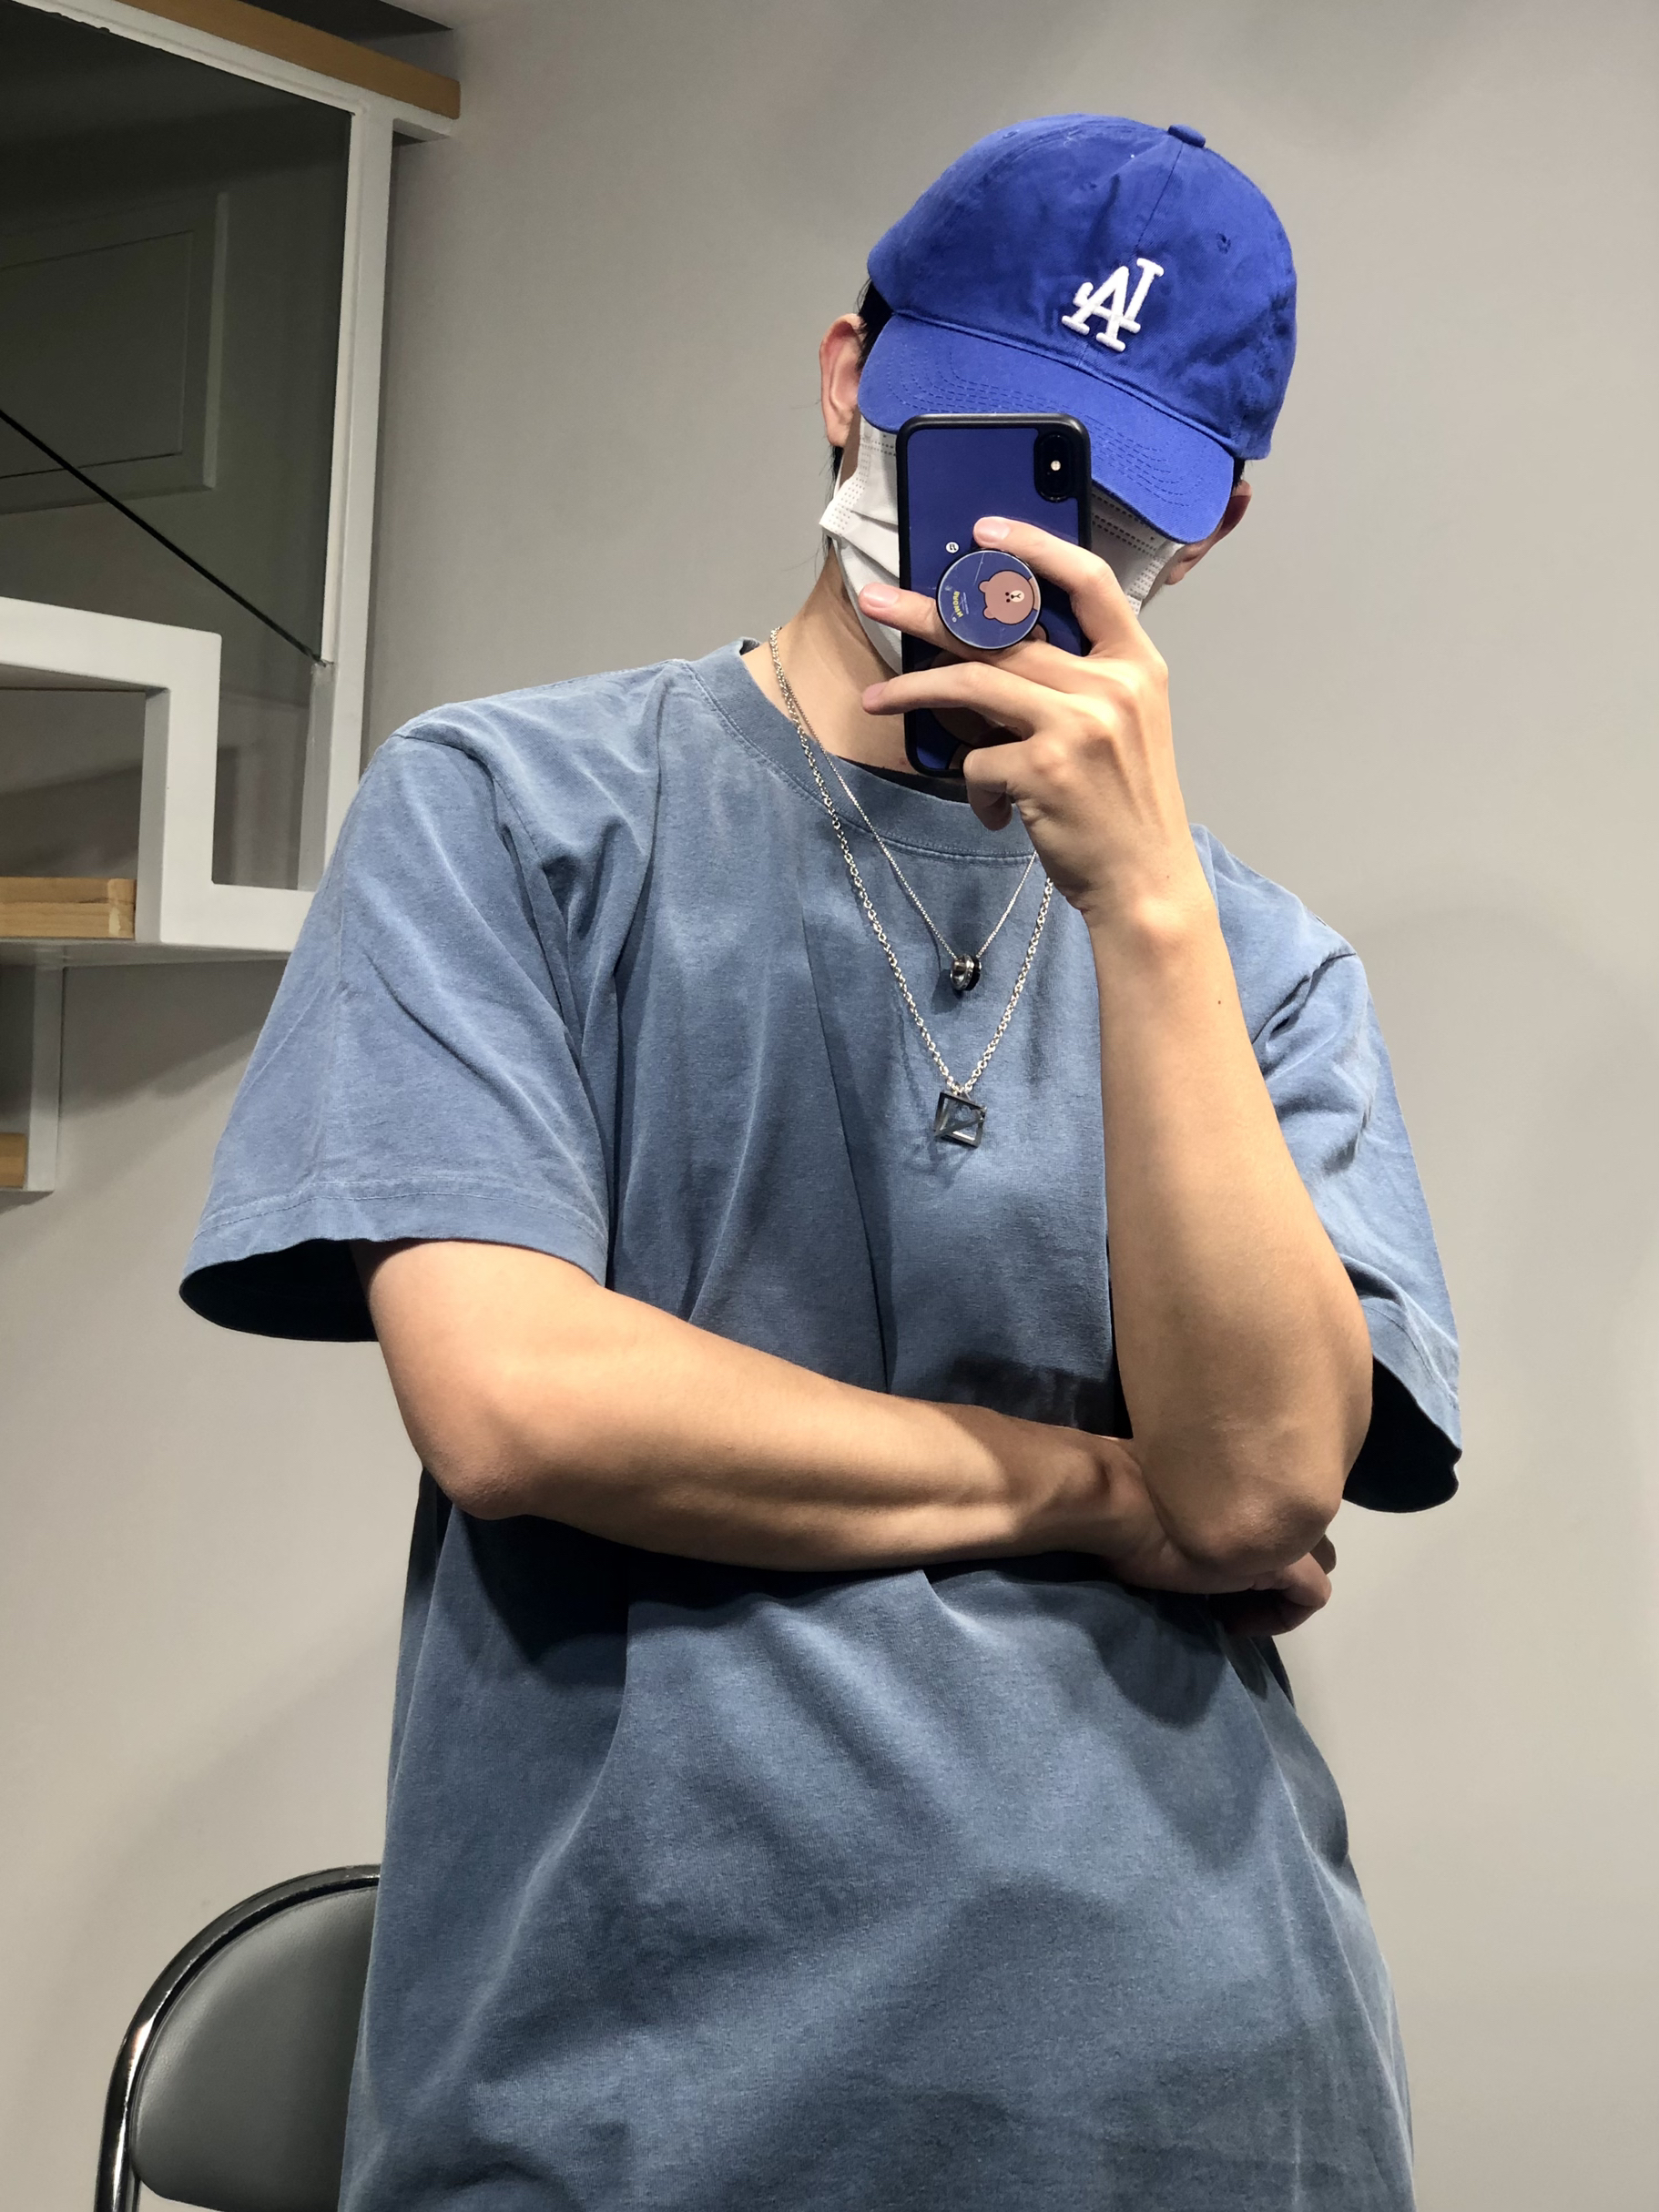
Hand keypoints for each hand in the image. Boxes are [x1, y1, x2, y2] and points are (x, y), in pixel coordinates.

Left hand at [858, 518, 1209, 931]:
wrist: (1145, 881)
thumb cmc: (1124, 805)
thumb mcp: (1124, 725)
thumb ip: (1078, 681)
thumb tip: (995, 650)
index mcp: (1137, 665)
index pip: (1088, 580)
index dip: (1034, 545)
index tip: (982, 530)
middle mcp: (1111, 686)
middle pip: (1003, 631)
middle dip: (929, 615)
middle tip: (876, 600)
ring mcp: (1078, 725)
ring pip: (972, 685)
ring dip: (913, 688)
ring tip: (874, 696)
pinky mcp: (1044, 769)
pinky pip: (978, 760)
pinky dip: (975, 787)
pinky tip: (996, 810)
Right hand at [1057, 1433, 1335, 1634]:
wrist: (1118, 1503)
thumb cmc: (1124, 1498)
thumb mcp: (1168, 1498)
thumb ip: (1194, 1502)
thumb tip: (1173, 1519)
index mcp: (1249, 1472)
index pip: (1278, 1502)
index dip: (1254, 1535)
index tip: (1215, 1562)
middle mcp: (1275, 1492)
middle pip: (1306, 1528)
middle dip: (1279, 1556)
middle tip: (1229, 1581)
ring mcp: (1285, 1526)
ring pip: (1318, 1560)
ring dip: (1281, 1584)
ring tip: (1233, 1600)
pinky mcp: (1285, 1561)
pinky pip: (1312, 1596)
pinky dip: (1283, 1616)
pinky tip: (1235, 1621)